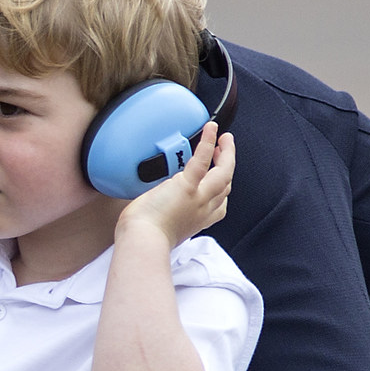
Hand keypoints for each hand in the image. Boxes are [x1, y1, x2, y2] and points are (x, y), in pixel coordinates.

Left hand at [118, 121, 234, 246]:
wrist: (142, 241)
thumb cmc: (144, 238)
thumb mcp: (163, 228)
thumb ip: (168, 215)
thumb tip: (156, 205)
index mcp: (197, 221)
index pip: (220, 205)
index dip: (224, 189)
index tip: (221, 176)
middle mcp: (202, 210)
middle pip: (225, 186)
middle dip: (227, 166)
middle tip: (224, 149)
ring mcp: (198, 198)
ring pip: (223, 173)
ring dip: (227, 153)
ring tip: (223, 137)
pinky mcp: (186, 187)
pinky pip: (202, 162)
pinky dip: (208, 143)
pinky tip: (211, 129)